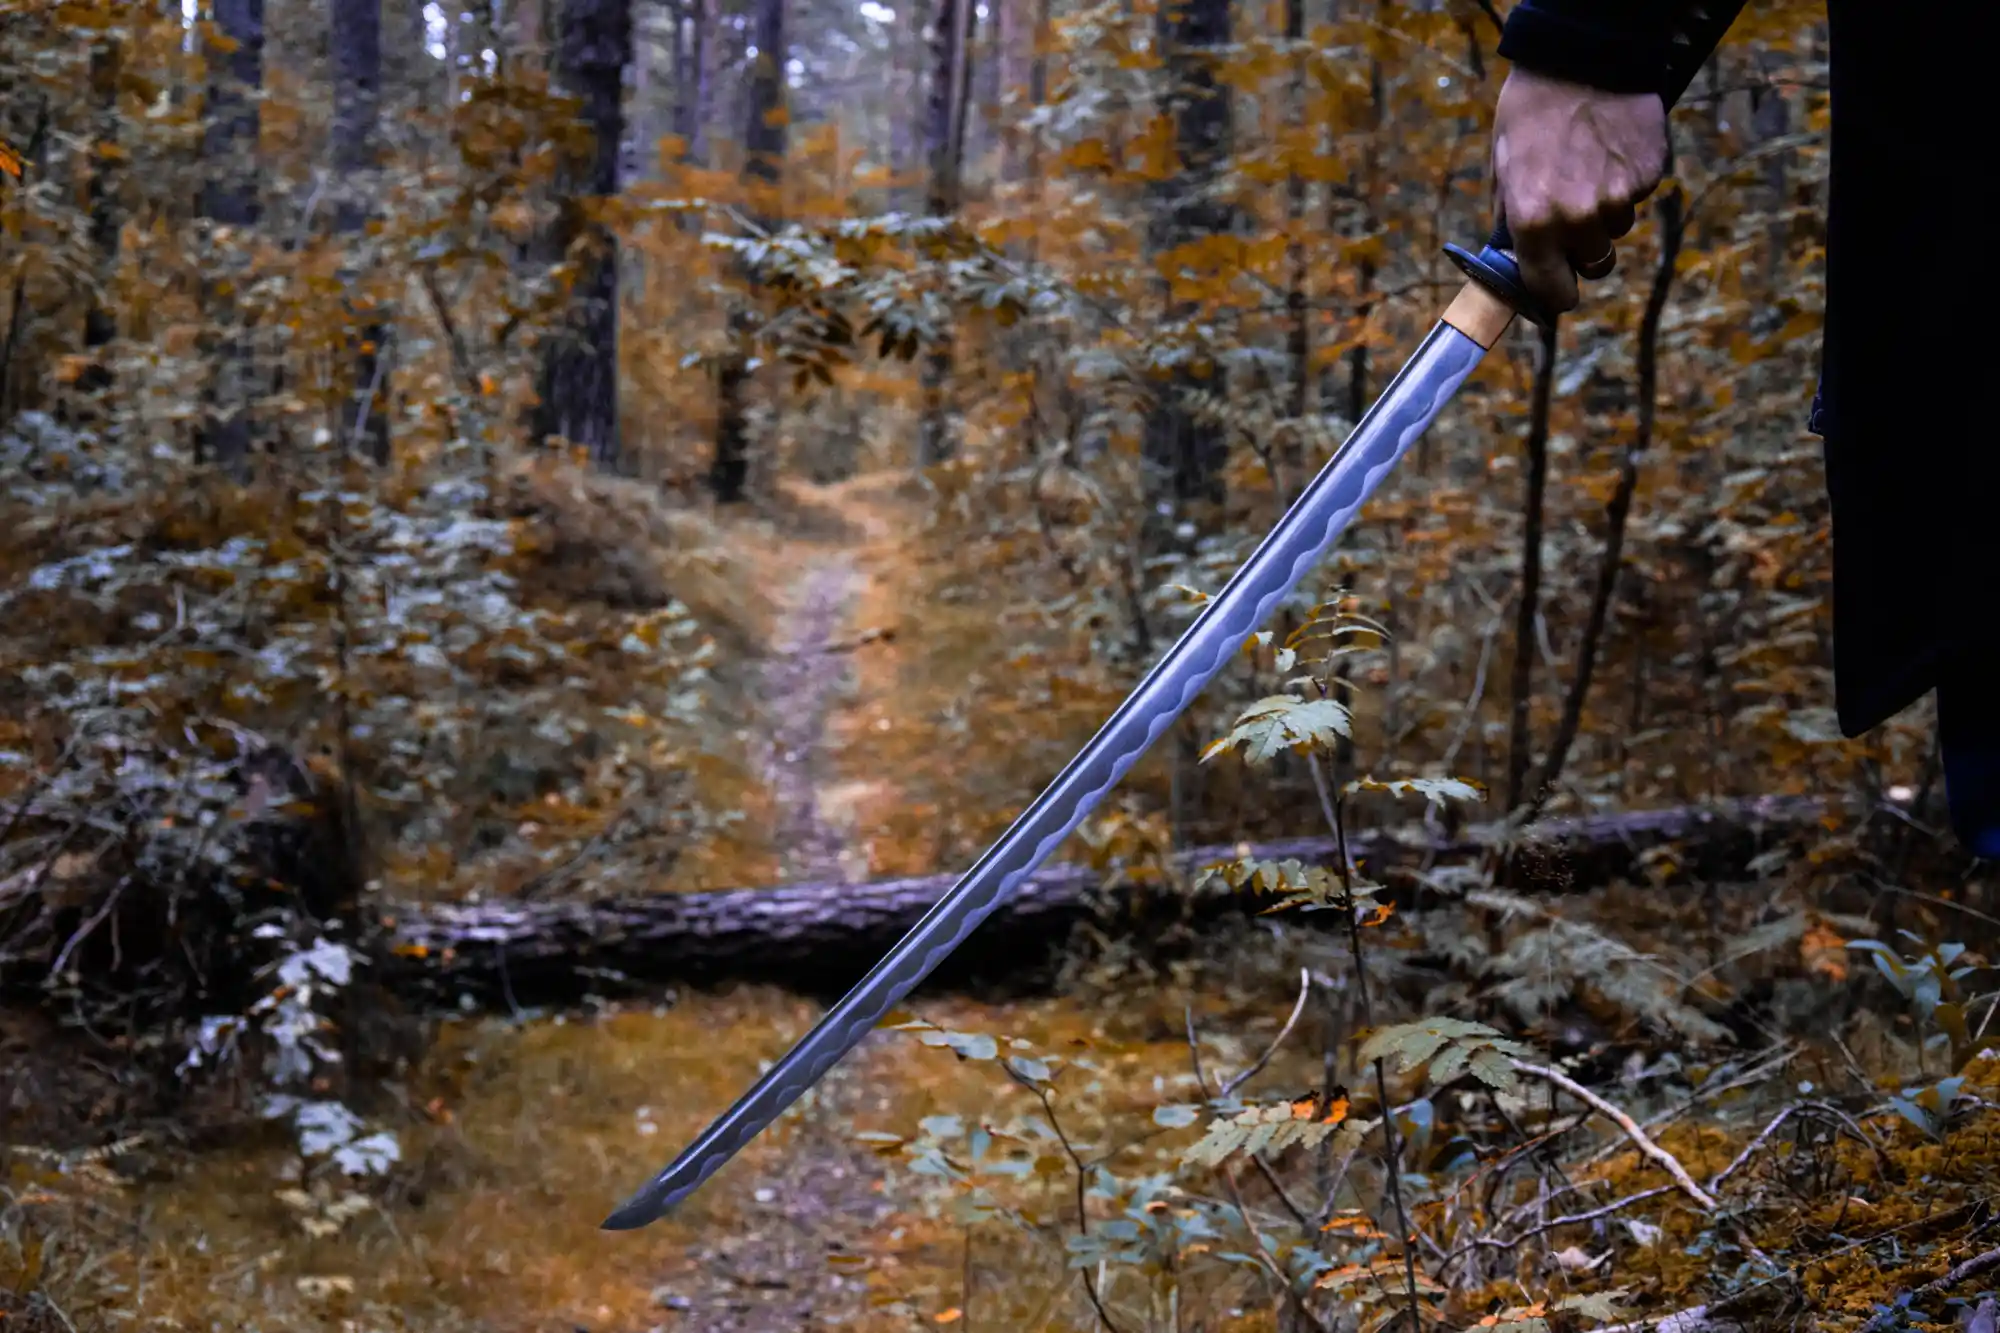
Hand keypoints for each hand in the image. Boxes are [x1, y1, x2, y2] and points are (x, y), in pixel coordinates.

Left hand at [1492, 67, 1668, 313]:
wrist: (1580, 60)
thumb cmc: (1530, 112)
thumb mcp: (1502, 167)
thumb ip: (1509, 218)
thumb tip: (1515, 257)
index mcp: (1534, 221)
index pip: (1553, 290)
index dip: (1555, 295)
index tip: (1557, 294)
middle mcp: (1579, 218)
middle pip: (1594, 265)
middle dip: (1582, 252)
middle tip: (1572, 223)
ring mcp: (1618, 198)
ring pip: (1616, 230)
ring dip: (1604, 215)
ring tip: (1587, 172)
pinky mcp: (1648, 175)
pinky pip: (1637, 197)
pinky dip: (1625, 184)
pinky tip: (1608, 154)